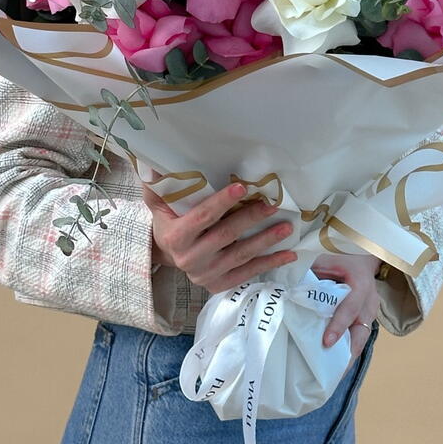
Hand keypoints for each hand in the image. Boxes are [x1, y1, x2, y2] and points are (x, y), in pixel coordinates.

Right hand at [141, 181, 296, 294]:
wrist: (166, 254)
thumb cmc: (167, 220)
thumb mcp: (157, 201)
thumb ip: (157, 182)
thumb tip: (155, 159)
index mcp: (175, 236)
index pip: (203, 217)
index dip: (222, 202)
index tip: (243, 187)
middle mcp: (190, 258)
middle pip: (225, 236)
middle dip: (250, 219)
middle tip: (272, 205)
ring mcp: (205, 274)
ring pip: (240, 256)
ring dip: (266, 241)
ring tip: (286, 227)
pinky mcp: (218, 284)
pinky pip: (247, 273)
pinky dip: (269, 264)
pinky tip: (288, 253)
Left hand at [311, 253, 381, 363]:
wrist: (362, 250)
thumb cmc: (341, 252)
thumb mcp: (326, 256)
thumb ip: (310, 271)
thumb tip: (286, 288)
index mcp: (360, 283)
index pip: (351, 308)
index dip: (339, 326)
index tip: (326, 343)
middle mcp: (369, 299)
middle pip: (362, 331)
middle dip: (348, 353)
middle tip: (333, 372)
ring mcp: (371, 309)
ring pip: (362, 337)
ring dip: (348, 355)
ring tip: (333, 374)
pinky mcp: (367, 316)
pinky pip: (359, 335)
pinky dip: (349, 348)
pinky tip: (336, 362)